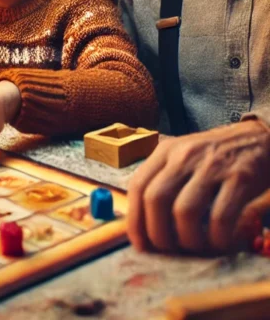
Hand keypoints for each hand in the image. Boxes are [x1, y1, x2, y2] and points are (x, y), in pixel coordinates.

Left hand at [127, 120, 269, 253]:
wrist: (256, 138)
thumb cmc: (214, 156)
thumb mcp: (182, 156)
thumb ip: (162, 180)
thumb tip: (143, 223)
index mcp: (165, 151)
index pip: (137, 186)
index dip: (135, 221)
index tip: (141, 244)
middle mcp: (184, 155)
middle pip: (155, 200)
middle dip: (158, 234)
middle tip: (169, 251)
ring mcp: (211, 166)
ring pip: (184, 211)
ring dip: (188, 240)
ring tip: (196, 247)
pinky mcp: (239, 178)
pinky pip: (220, 217)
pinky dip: (217, 238)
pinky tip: (221, 242)